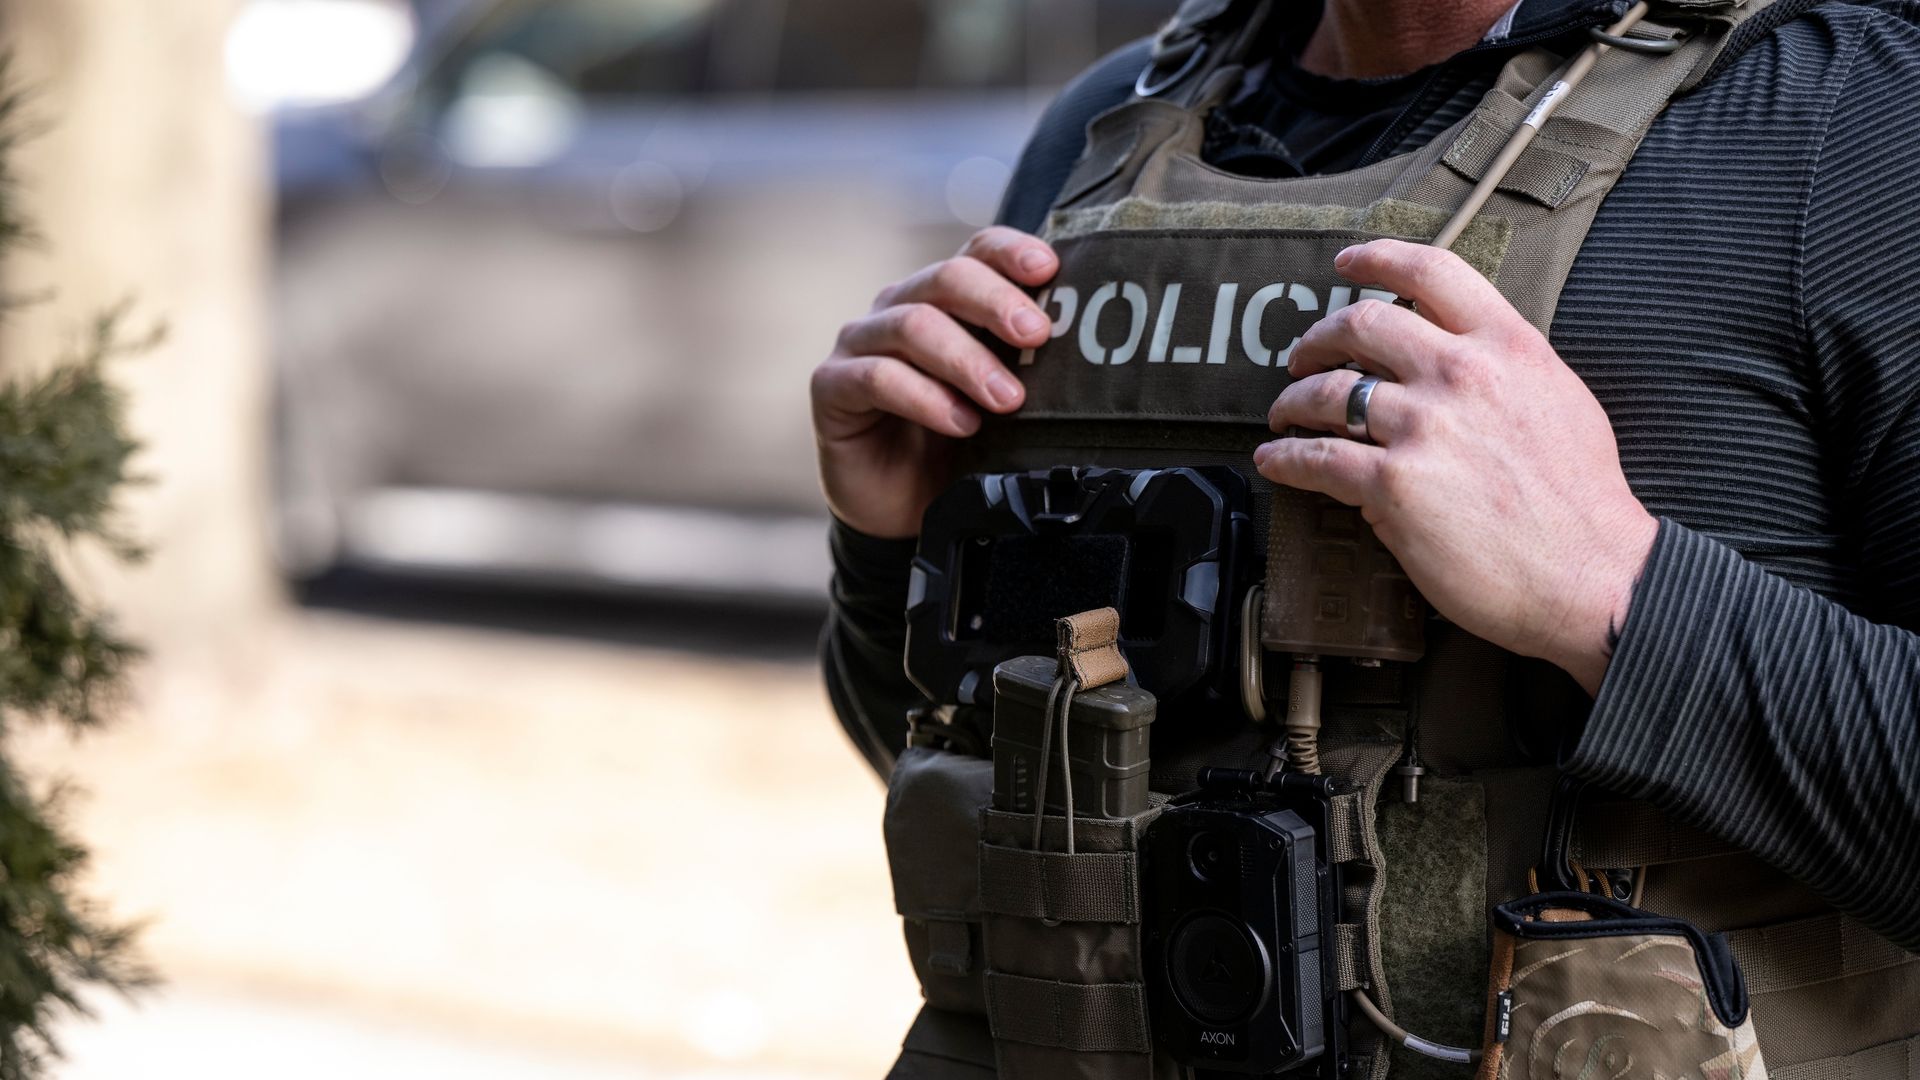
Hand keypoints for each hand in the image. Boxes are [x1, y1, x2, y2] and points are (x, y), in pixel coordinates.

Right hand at [811, 227, 1057, 538]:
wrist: (901, 508)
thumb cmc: (957, 447)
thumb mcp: (1002, 405)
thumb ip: (1027, 369)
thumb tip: (1089, 355)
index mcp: (946, 300)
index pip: (976, 252)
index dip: (1011, 252)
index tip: (1049, 270)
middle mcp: (900, 308)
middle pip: (946, 278)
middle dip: (996, 303)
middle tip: (1037, 337)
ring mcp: (862, 343)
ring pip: (912, 324)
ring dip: (966, 360)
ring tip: (1007, 399)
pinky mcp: (832, 386)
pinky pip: (877, 377)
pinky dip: (925, 398)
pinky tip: (960, 422)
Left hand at [1253, 239, 1656, 693]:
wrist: (1592, 573)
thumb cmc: (1583, 500)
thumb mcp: (1559, 400)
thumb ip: (1504, 371)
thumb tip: (1457, 365)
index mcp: (1507, 345)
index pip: (1431, 272)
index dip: (1377, 259)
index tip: (1347, 264)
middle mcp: (1461, 374)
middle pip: (1360, 324)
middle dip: (1318, 338)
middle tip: (1303, 357)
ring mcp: (1424, 427)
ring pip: (1328, 392)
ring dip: (1293, 401)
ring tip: (1284, 414)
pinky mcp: (1393, 484)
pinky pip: (1317, 459)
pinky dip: (1285, 458)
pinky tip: (1275, 460)